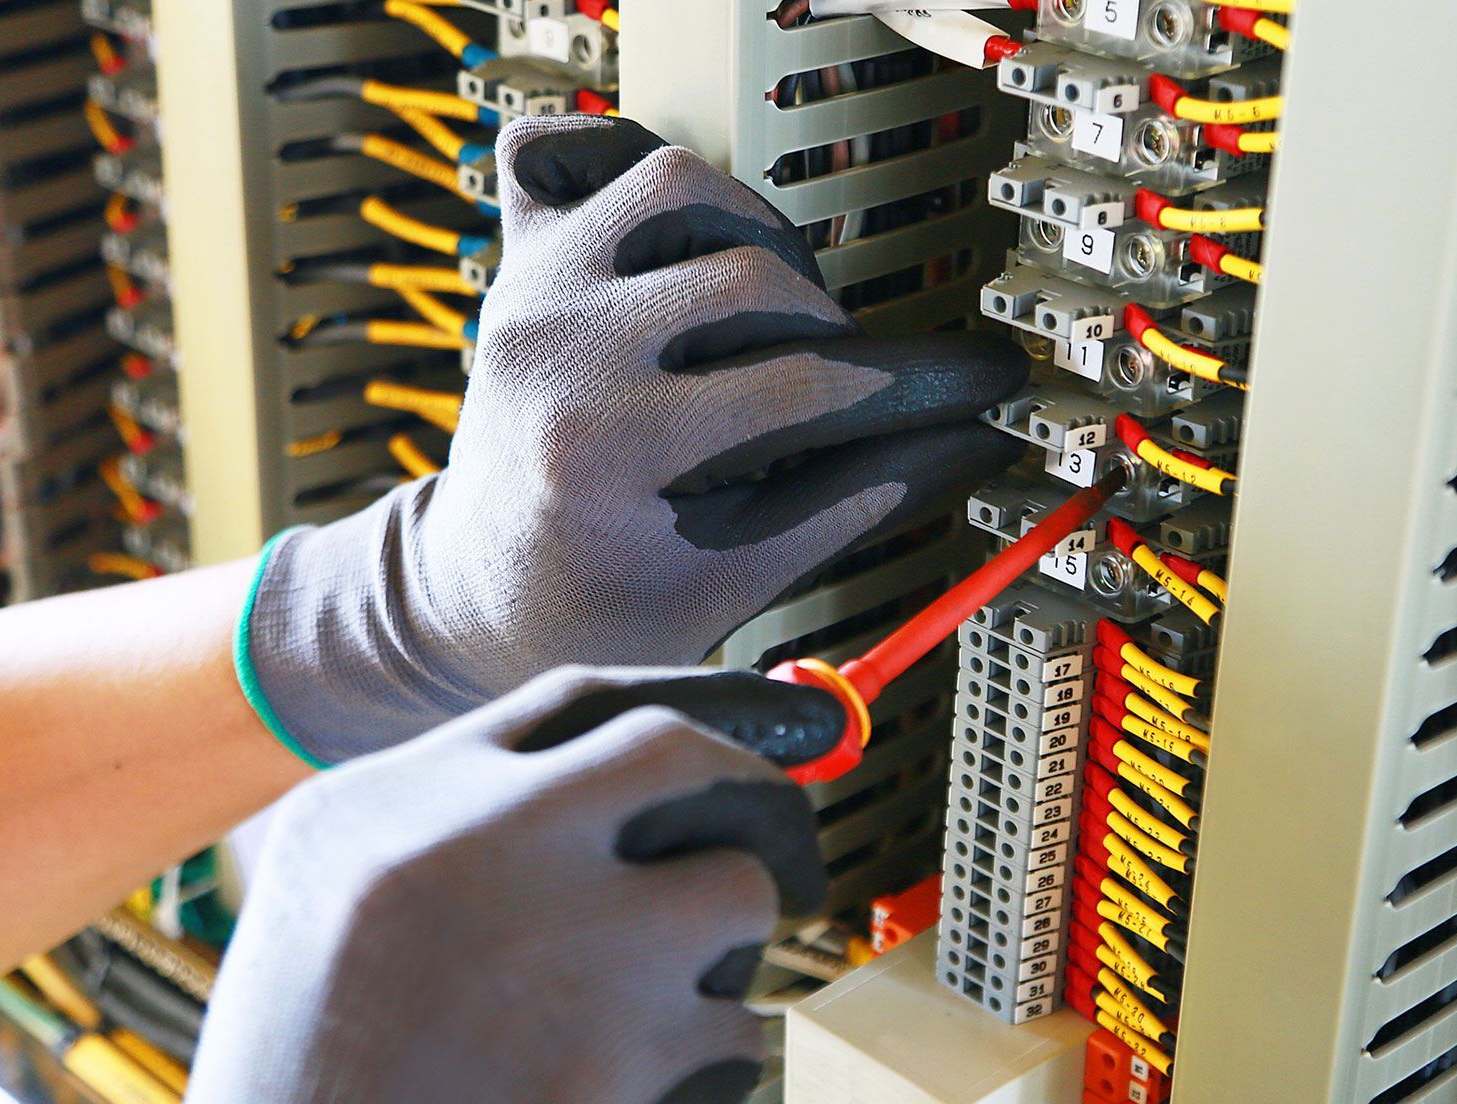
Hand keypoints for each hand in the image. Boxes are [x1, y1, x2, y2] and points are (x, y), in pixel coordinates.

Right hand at [154, 666, 845, 1103]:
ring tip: (676, 997)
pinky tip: (644, 1098)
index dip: (681, 702)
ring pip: (734, 886)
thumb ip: (438, 844)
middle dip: (755, 795)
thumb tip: (594, 802)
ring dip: (730, 945)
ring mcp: (551, 940)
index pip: (566, 702)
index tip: (747, 723)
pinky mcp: (616, 1056)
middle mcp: (465, 844)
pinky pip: (734, 1031)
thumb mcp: (317, 929)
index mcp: (372, 810)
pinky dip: (712, 1063)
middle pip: (673, 749)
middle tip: (782, 847)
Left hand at [240, 115, 1024, 762]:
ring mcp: (530, 290)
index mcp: (605, 451)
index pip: (795, 385)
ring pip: (673, 182)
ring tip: (773, 299)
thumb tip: (974, 447)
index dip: (902, 387)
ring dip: (751, 228)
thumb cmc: (599, 601)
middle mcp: (557, 350)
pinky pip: (556, 150)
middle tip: (841, 372)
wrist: (481, 589)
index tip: (968, 388)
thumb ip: (853, 506)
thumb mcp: (732, 582)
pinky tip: (677, 226)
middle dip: (828, 325)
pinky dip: (624, 159)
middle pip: (749, 276)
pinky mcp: (517, 258)